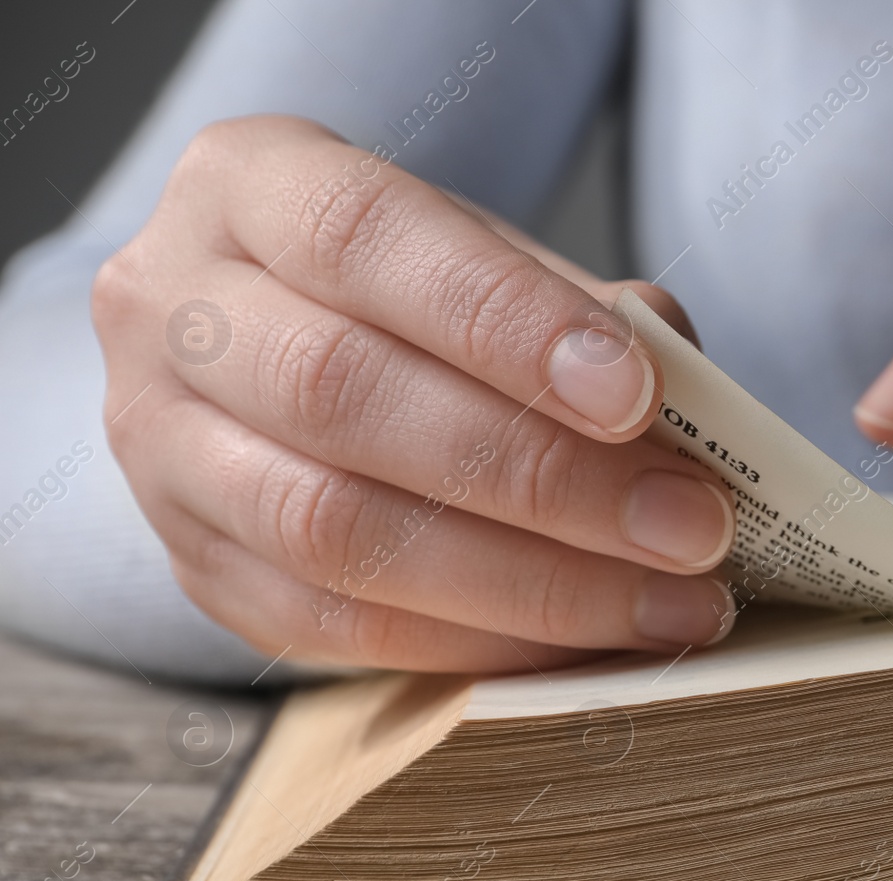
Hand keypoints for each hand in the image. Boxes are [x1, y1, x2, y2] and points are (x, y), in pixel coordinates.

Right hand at [93, 116, 735, 671]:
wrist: (273, 349)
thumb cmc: (411, 294)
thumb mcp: (488, 258)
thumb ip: (578, 310)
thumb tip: (684, 394)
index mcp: (247, 185)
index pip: (366, 238)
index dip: (506, 322)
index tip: (638, 397)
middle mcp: (171, 308)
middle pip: (343, 394)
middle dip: (542, 475)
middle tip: (692, 528)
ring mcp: (160, 448)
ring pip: (331, 530)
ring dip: (528, 583)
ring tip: (669, 604)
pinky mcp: (195, 564)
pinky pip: (331, 627)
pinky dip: (476, 641)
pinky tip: (585, 641)